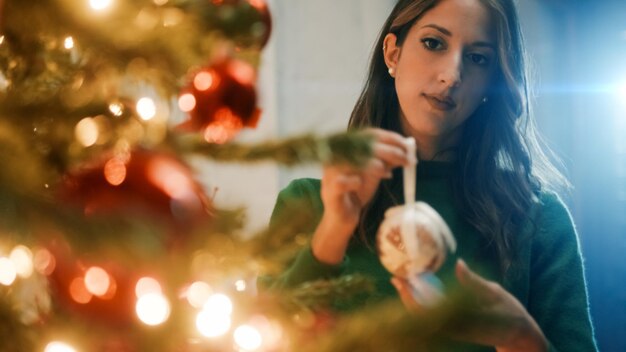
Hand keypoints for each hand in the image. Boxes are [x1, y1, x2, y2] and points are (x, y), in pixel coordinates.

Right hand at [311, 128, 412, 264]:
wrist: (342, 217)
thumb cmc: (357, 192)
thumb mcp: (375, 173)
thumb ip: (387, 160)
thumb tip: (407, 149)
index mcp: (348, 148)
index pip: (368, 134)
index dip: (389, 137)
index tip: (407, 145)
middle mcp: (337, 157)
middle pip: (363, 145)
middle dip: (389, 151)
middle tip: (406, 160)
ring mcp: (331, 173)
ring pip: (352, 161)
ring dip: (373, 164)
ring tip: (387, 172)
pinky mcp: (330, 190)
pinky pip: (343, 182)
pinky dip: (355, 182)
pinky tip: (359, 185)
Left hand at [392, 260, 548, 351]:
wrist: (520, 339)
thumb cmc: (512, 314)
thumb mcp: (496, 294)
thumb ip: (474, 282)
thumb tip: (459, 263)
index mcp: (465, 319)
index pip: (431, 309)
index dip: (412, 296)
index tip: (403, 280)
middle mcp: (456, 329)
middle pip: (421, 316)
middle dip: (406, 297)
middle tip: (395, 277)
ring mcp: (454, 332)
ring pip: (425, 319)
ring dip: (411, 301)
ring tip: (401, 281)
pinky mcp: (455, 332)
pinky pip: (433, 319)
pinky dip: (422, 305)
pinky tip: (416, 291)